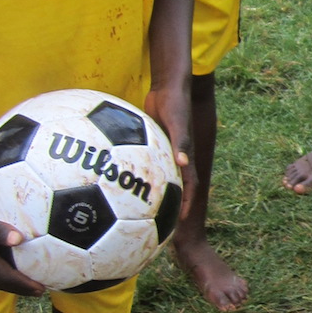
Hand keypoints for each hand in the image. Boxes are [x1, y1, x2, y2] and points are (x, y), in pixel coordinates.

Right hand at [0, 201, 43, 295]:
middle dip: (19, 288)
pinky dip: (2, 267)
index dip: (24, 285)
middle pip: (0, 281)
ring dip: (11, 279)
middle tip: (38, 291)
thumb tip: (18, 240)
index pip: (5, 277)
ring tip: (27, 279)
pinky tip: (8, 258)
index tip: (41, 290)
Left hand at [144, 83, 194, 219]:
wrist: (167, 87)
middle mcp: (175, 158)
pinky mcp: (151, 146)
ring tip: (141, 211)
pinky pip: (146, 165)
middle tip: (160, 224)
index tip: (179, 221)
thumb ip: (181, 142)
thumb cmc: (175, 103)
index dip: (186, 204)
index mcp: (185, 156)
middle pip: (174, 188)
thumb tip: (183, 164)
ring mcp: (163, 153)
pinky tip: (122, 183)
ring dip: (154, 194)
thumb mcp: (178, 123)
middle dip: (170, 206)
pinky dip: (139, 175)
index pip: (189, 187)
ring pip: (160, 179)